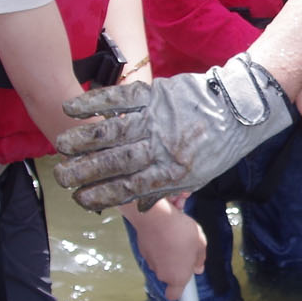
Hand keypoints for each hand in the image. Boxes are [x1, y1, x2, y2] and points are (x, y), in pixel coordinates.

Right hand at [54, 55, 293, 209]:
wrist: (241, 107)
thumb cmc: (220, 146)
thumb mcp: (200, 177)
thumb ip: (166, 189)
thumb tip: (138, 206)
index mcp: (173, 172)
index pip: (129, 187)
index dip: (102, 194)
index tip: (80, 199)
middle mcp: (162, 147)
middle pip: (116, 162)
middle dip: (85, 171)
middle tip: (61, 176)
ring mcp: (157, 119)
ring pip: (113, 131)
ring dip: (83, 140)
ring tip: (60, 146)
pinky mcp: (156, 94)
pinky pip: (120, 98)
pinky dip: (95, 103)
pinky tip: (73, 109)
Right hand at [125, 196, 205, 299]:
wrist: (155, 216)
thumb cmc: (180, 230)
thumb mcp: (199, 243)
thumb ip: (199, 258)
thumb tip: (198, 268)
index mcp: (177, 277)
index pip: (174, 295)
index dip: (179, 291)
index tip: (186, 282)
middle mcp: (162, 273)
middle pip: (170, 276)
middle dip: (177, 266)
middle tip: (186, 250)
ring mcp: (150, 262)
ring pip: (162, 262)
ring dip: (168, 254)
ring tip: (176, 237)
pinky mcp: (143, 250)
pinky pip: (154, 251)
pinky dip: (159, 246)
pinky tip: (165, 233)